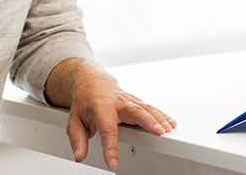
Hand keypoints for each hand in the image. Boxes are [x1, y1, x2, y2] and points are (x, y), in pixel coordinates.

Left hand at [46, 59, 175, 169]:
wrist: (92, 82)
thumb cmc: (85, 101)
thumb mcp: (74, 120)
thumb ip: (77, 139)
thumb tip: (79, 156)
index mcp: (100, 108)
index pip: (107, 130)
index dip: (110, 148)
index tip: (113, 162)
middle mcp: (117, 102)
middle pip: (134, 112)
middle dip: (147, 122)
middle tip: (158, 133)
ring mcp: (128, 100)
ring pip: (146, 109)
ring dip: (158, 119)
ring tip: (168, 131)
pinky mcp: (136, 101)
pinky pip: (150, 108)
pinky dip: (162, 115)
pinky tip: (170, 123)